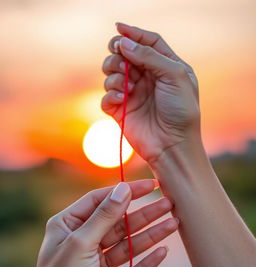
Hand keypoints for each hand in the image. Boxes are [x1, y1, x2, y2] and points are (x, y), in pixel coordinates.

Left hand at [20, 180, 177, 266]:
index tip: (151, 185)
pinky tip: (162, 252)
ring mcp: (93, 263)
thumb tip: (122, 189)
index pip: (101, 200)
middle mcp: (81, 241)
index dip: (127, 191)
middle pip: (118, 223)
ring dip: (150, 236)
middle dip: (144, 214)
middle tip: (169, 204)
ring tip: (174, 224)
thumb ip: (104, 216)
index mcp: (68, 225)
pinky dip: (144, 263)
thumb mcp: (81, 244)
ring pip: (126, 246)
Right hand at [102, 23, 199, 163]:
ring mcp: (132, 94)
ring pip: (111, 72)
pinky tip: (123, 99)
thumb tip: (123, 43)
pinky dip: (111, 94)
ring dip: (115, 73)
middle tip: (121, 58)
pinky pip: (106, 96)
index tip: (118, 27)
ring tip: (128, 86)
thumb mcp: (174, 76)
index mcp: (164, 67)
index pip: (147, 42)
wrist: (173, 145)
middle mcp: (147, 78)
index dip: (133, 33)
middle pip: (124, 54)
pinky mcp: (120, 111)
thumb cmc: (181, 111)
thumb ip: (150, 56)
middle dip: (118, 52)